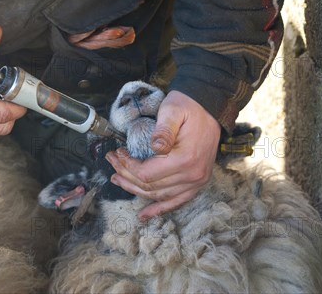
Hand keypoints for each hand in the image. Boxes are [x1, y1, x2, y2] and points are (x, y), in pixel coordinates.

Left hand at [105, 90, 221, 220]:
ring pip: (159, 196)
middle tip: (112, 164)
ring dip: (137, 191)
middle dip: (127, 177)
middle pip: (151, 187)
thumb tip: (154, 147)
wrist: (210, 108)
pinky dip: (159, 209)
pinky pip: (177, 201)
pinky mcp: (197, 182)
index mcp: (185, 159)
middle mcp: (193, 175)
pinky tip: (144, 215)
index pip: (147, 174)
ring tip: (119, 181)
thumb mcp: (173, 110)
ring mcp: (197, 181)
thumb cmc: (188, 107)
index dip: (128, 167)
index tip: (117, 153)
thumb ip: (163, 129)